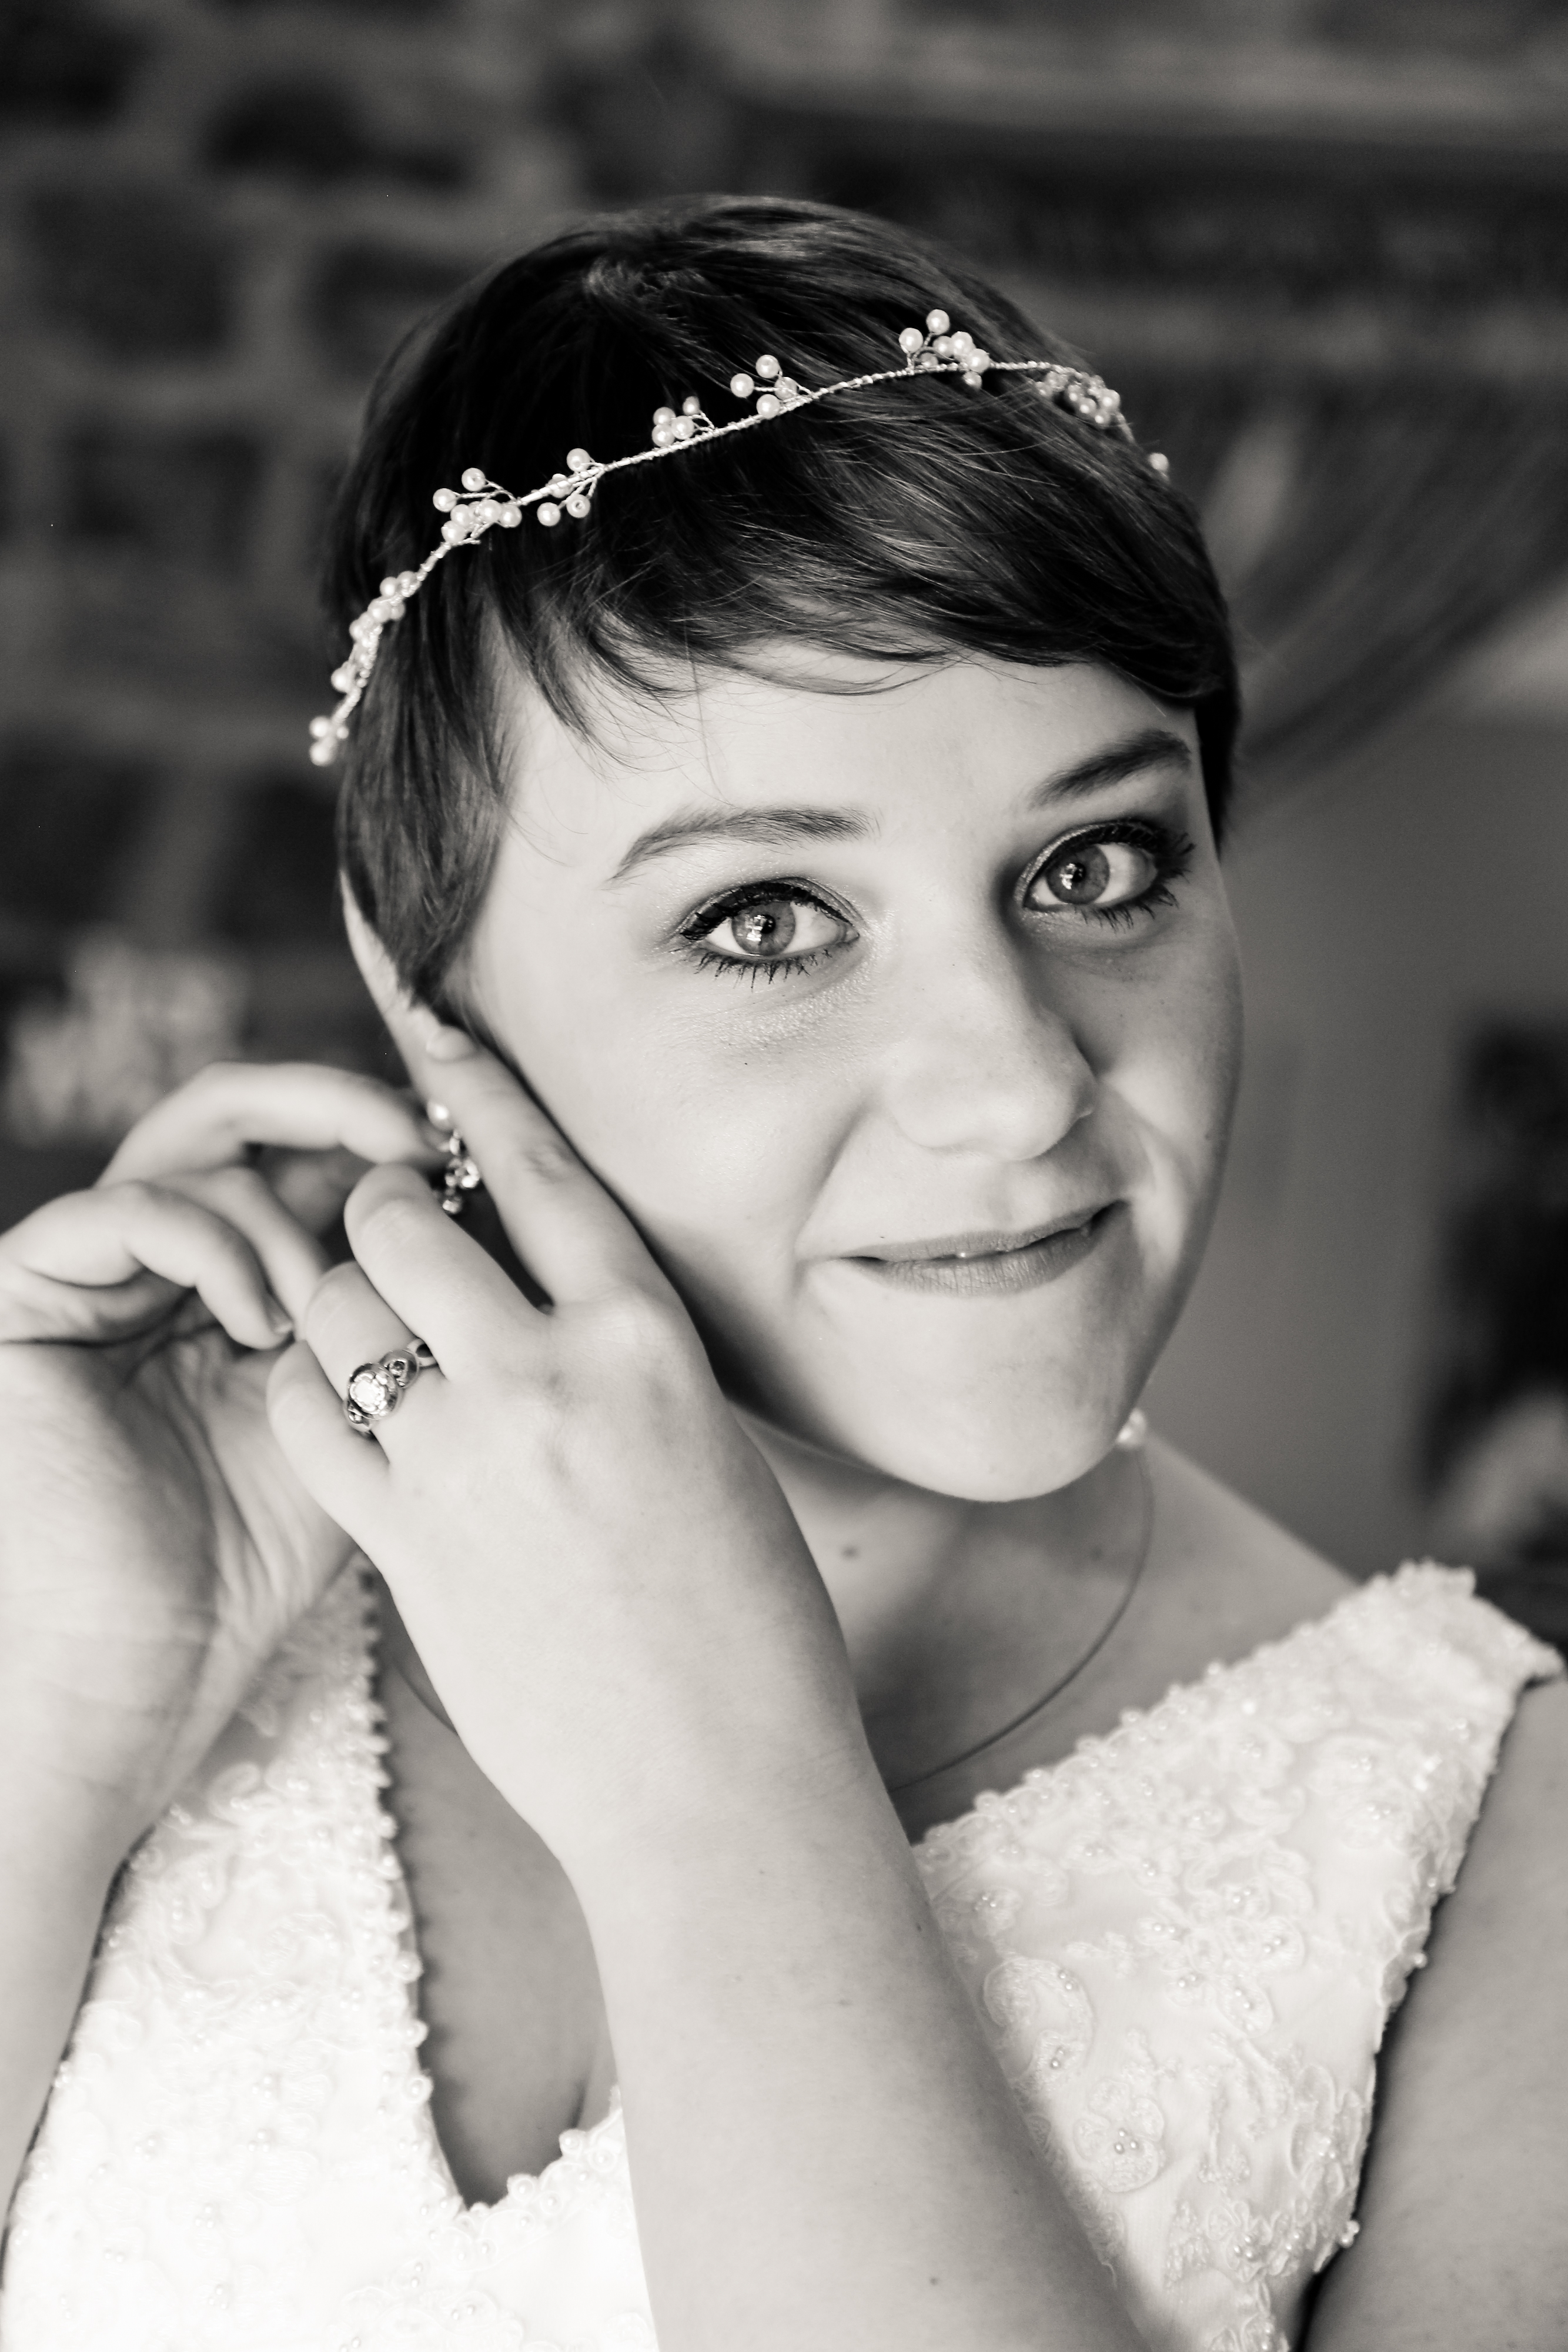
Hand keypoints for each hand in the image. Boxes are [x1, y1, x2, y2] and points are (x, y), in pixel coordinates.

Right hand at [0, 1062, 437, 1858]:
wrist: (139, 1669)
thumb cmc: (256, 1567)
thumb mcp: (356, 1416)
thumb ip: (393, 1316)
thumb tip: (478, 1205)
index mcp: (238, 1274)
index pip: (306, 1148)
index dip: (386, 1131)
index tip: (466, 1153)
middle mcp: (163, 1259)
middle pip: (248, 1114)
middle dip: (341, 1109)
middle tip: (414, 1144)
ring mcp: (94, 1272)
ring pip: (195, 1146)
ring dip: (285, 1209)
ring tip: (326, 1305)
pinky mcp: (27, 1294)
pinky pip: (124, 1209)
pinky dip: (208, 1241)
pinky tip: (259, 1321)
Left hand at [267, 950, 860, 1879]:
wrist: (718, 1782)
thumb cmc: (745, 1621)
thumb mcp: (711, 1446)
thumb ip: (620, 1359)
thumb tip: (545, 1293)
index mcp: (651, 1341)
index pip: (541, 1167)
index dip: (472, 1086)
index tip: (428, 1031)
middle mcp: (552, 1377)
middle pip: (404, 1219)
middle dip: (384, 1213)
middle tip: (395, 1241)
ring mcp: (467, 1460)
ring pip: (339, 1307)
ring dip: (336, 1298)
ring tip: (365, 1328)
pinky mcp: (403, 1544)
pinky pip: (307, 1417)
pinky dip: (308, 1393)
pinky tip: (339, 1408)